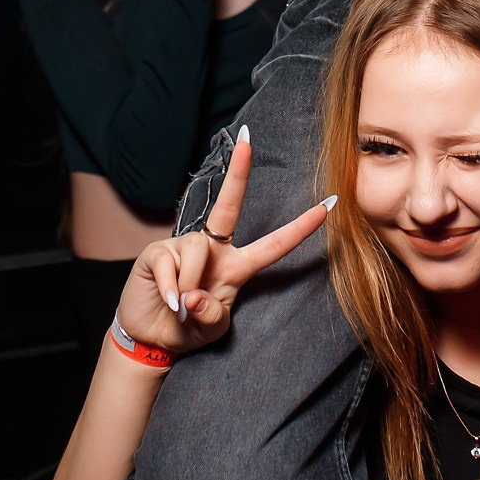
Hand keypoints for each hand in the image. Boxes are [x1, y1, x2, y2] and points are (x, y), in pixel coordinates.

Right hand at [115, 131, 333, 357]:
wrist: (152, 338)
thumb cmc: (188, 329)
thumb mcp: (212, 328)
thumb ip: (212, 315)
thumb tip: (193, 295)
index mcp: (237, 266)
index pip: (274, 244)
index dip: (301, 228)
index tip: (328, 206)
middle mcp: (213, 249)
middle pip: (229, 206)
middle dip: (239, 173)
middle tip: (248, 141)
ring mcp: (183, 247)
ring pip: (199, 248)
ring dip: (193, 283)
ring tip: (182, 307)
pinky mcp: (157, 252)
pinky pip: (171, 263)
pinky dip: (171, 289)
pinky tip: (169, 302)